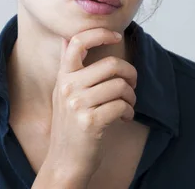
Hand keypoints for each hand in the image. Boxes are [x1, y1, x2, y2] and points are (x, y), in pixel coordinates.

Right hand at [43, 28, 137, 184]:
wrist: (65, 161)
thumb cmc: (70, 126)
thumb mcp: (62, 92)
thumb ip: (67, 67)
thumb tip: (67, 38)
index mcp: (63, 77)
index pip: (78, 42)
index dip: (100, 33)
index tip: (116, 36)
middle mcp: (68, 87)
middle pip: (111, 64)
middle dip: (130, 74)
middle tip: (132, 84)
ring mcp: (78, 104)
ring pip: (120, 85)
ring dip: (131, 96)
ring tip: (127, 105)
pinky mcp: (90, 122)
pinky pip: (122, 105)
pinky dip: (128, 111)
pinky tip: (124, 117)